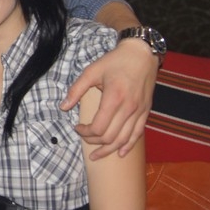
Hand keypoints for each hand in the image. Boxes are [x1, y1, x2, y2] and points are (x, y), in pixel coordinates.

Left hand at [61, 38, 157, 158]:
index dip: (85, 132)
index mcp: (114, 98)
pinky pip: (137, 134)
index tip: (77, 127)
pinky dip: (128, 146)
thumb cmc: (115, 61)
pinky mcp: (146, 111)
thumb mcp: (92, 71)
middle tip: (83, 137)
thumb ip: (76, 90)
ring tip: (96, 155)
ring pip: (123, 140)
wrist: (141, 54)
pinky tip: (120, 153)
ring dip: (108, 150)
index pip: (99, 128)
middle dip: (93, 141)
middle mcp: (129, 108)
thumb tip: (63, 107)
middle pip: (110, 137)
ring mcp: (139, 111)